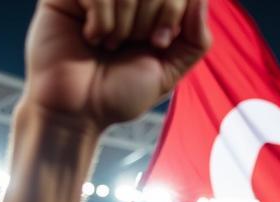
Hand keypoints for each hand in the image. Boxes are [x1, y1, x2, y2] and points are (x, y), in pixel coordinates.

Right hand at [23, 0, 210, 130]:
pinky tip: (90, 36)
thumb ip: (194, 40)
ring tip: (109, 45)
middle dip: (148, 17)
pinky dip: (100, 19)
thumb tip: (201, 0)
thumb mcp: (168, 72)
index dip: (173, 10)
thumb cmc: (119, 94)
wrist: (77, 112)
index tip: (159, 42)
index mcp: (151, 7)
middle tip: (132, 44)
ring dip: (123, 23)